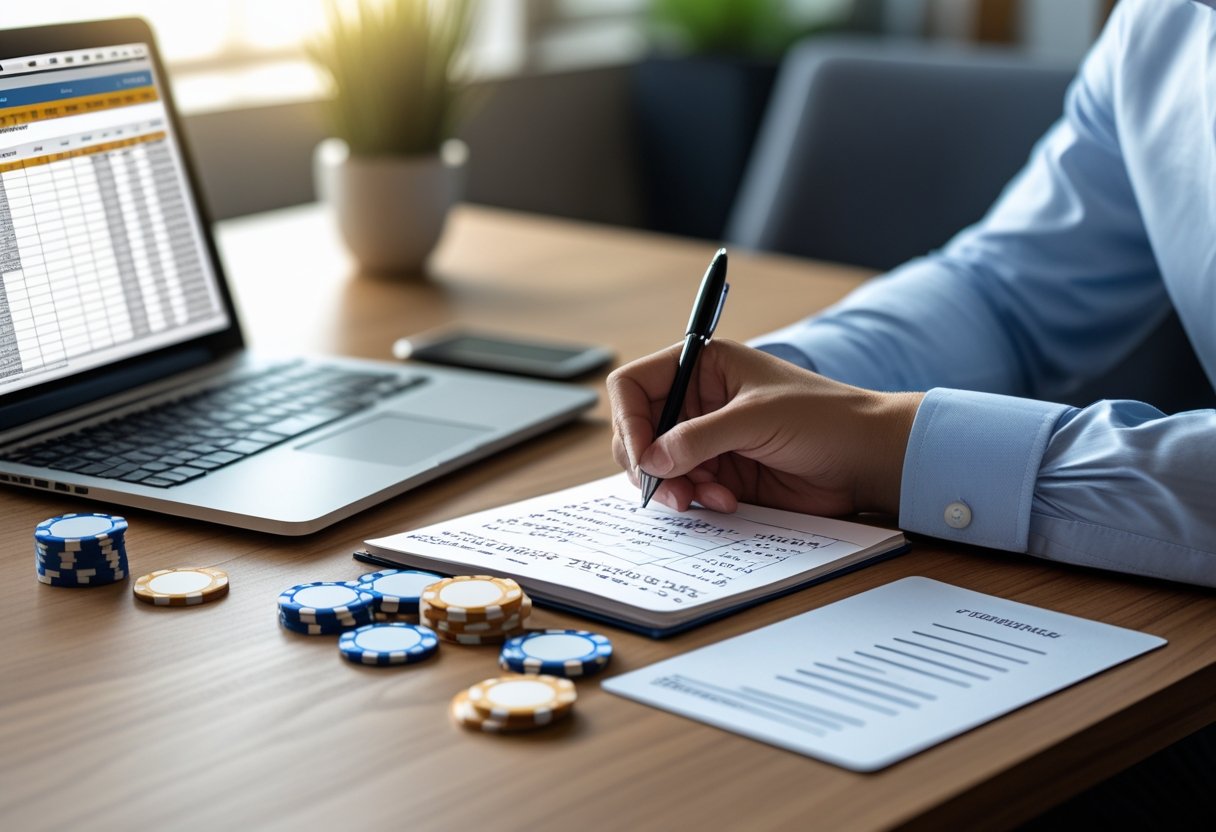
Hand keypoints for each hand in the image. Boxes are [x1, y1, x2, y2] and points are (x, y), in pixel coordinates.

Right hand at [608, 339, 922, 515]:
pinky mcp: (722, 474)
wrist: (868, 460)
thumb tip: (651, 460)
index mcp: (703, 367)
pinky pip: (686, 489)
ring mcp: (708, 440)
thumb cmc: (824, 418)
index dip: (629, 420)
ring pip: (658, 466)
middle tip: (667, 487)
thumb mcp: (756, 418)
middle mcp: (699, 401)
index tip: (642, 454)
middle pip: (639, 431)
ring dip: (673, 486)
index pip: (635, 385)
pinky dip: (696, 499)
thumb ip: (699, 438)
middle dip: (648, 462)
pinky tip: (726, 501)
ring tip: (700, 498)